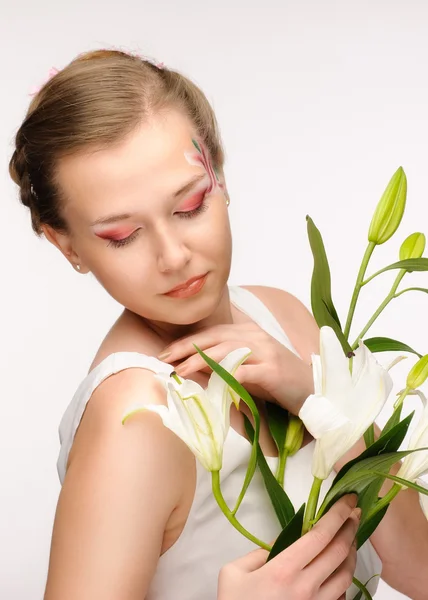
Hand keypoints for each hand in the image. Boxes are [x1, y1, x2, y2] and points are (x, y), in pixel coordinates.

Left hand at [158, 322, 313, 414]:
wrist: (312, 390)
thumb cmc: (276, 380)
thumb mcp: (246, 367)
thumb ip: (222, 362)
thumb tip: (191, 365)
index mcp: (248, 332)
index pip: (211, 333)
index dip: (187, 342)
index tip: (166, 353)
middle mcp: (255, 336)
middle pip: (215, 338)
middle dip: (187, 348)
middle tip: (164, 359)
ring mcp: (265, 351)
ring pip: (226, 351)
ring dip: (200, 361)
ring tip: (181, 371)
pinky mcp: (273, 370)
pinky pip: (245, 371)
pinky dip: (225, 376)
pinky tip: (209, 383)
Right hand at [217, 494, 359, 599]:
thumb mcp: (233, 572)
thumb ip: (259, 552)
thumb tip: (283, 541)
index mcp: (283, 570)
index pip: (320, 535)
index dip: (337, 514)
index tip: (347, 499)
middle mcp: (305, 587)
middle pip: (339, 552)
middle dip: (350, 527)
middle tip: (354, 512)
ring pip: (346, 575)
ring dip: (351, 552)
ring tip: (349, 538)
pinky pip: (341, 596)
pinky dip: (345, 578)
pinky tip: (340, 569)